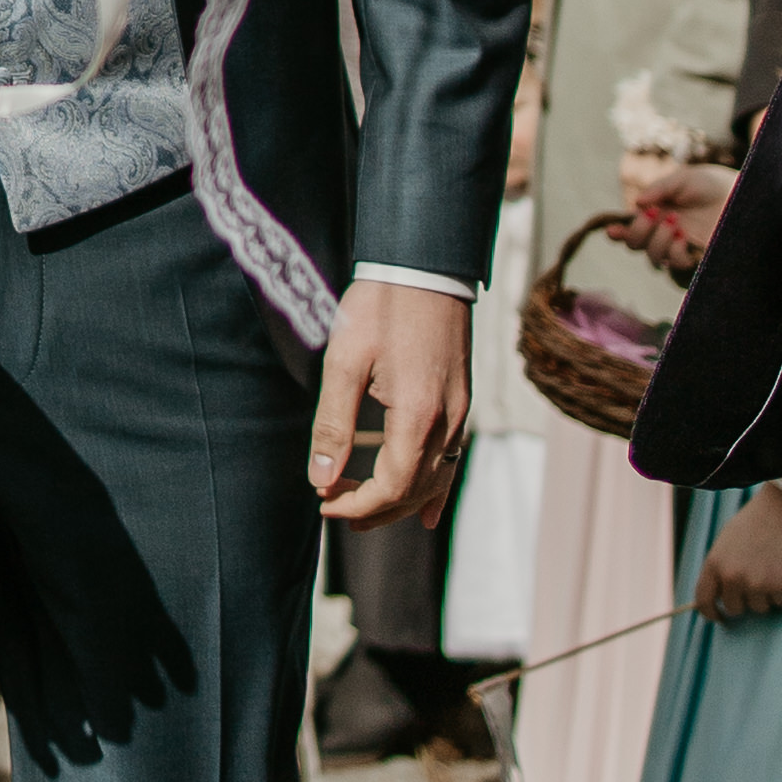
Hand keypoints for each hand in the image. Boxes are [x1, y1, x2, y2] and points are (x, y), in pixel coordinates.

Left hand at [306, 280, 473, 529]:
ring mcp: (460, 414)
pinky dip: (436, 491)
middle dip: (373, 509)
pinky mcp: (461, 402)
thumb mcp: (344, 363)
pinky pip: (452, 461)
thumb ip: (334, 425)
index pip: (391, 487)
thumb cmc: (381, 308)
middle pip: (414, 491)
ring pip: (434, 480)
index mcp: (417, 415)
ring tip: (363, 512)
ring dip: (398, 502)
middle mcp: (447, 422)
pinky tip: (425, 513)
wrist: (424, 267)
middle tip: (333, 508)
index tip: (323, 503)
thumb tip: (321, 479)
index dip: (356, 504)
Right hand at [614, 150, 734, 283]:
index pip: (629, 228)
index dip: (617, 233)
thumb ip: (659, 188)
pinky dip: (674, 251)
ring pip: (653, 257)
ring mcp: (679, 247)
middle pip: (635, 246)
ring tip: (675, 221)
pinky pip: (677, 264)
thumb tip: (638, 204)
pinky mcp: (697, 257)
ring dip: (658, 240)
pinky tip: (683, 235)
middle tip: (655, 214)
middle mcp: (663, 233)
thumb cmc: (712, 184)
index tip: (612, 231)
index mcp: (654, 214)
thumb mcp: (683, 179)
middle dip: (637, 232)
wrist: (743, 194)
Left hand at [696, 479, 781, 623]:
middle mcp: (732, 577)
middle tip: (757, 582)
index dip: (710, 613)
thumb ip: (720, 567)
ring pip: (760, 608)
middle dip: (744, 601)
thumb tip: (718, 593)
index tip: (719, 618)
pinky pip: (781, 602)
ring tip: (774, 568)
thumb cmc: (757, 521)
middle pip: (734, 608)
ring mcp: (756, 584)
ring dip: (766, 595)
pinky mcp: (780, 588)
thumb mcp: (727, 542)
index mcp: (714, 564)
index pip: (703, 600)